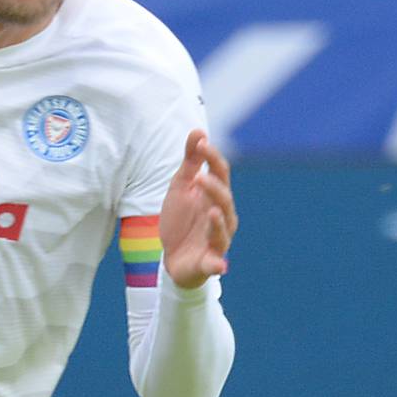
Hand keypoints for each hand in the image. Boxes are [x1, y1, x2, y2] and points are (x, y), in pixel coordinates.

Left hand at [157, 130, 236, 287]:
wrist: (172, 257)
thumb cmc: (181, 220)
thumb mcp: (181, 187)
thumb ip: (191, 162)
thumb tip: (199, 131)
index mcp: (215, 196)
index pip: (220, 173)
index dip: (213, 158)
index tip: (202, 143)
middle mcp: (222, 216)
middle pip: (224, 200)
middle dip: (214, 189)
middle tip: (199, 179)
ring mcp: (217, 240)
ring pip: (223, 229)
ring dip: (218, 222)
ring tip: (211, 212)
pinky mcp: (209, 262)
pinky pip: (216, 264)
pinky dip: (218, 265)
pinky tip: (220, 265)